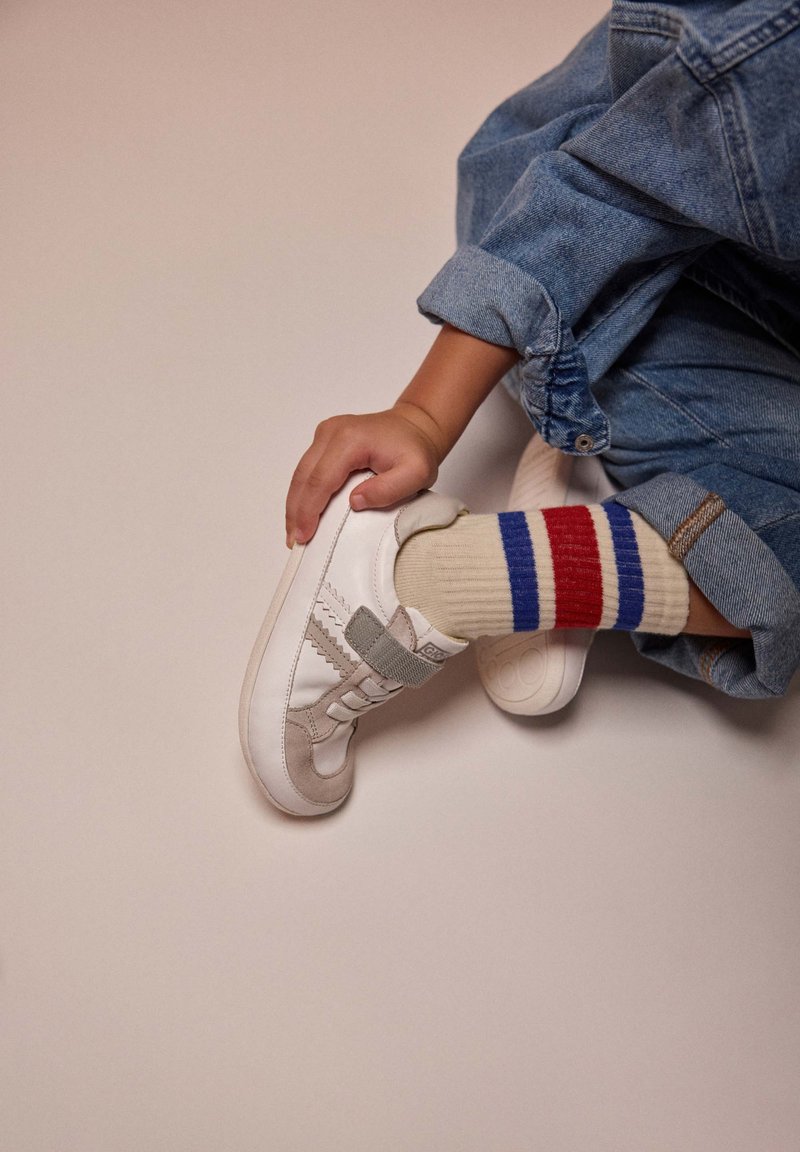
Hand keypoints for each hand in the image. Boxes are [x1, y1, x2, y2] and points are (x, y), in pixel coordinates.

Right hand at [284, 402, 444, 546]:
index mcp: (350, 440)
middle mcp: (332, 432)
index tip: (305, 535)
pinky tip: (302, 511)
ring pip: (301, 472)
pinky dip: (303, 492)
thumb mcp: (417, 473)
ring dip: (296, 503)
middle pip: (304, 476)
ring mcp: (326, 433)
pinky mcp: (325, 439)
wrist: (415, 425)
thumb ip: (388, 489)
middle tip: (294, 540)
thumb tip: (355, 502)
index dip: (309, 510)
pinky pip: (307, 468)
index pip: (321, 480)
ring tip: (294, 531)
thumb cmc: (416, 450)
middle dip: (296, 511)